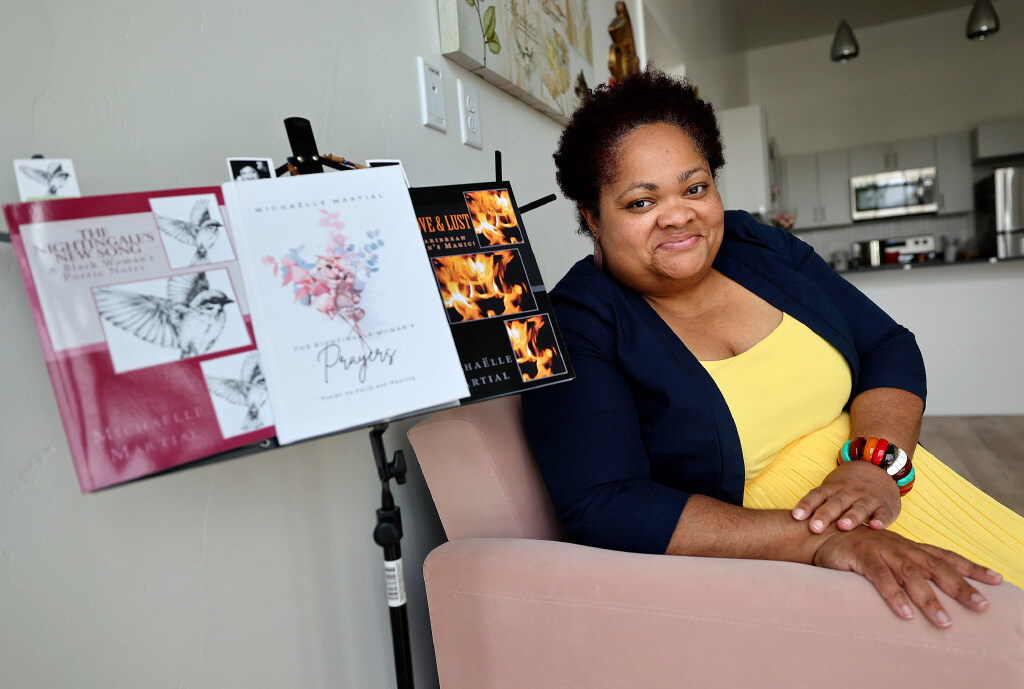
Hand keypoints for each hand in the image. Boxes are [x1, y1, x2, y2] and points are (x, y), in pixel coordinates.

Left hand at [792, 460, 899, 532]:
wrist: (879, 468)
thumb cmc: (848, 487)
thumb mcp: (832, 490)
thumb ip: (818, 504)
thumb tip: (792, 522)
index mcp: (834, 488)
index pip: (817, 495)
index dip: (806, 505)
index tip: (796, 517)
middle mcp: (850, 492)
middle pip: (836, 503)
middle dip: (824, 515)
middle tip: (814, 528)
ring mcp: (869, 498)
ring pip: (859, 507)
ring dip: (851, 517)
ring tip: (842, 526)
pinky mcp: (886, 506)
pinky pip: (883, 513)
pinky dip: (880, 520)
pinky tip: (875, 527)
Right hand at [813, 526, 1002, 627]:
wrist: (819, 534)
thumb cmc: (856, 550)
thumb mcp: (886, 556)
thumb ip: (907, 569)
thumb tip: (932, 590)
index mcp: (909, 547)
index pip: (946, 556)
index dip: (971, 567)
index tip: (996, 580)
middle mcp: (900, 547)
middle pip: (936, 567)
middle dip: (961, 586)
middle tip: (981, 605)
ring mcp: (881, 550)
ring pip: (911, 576)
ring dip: (929, 600)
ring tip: (944, 622)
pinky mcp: (861, 557)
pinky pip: (880, 578)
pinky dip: (893, 596)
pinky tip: (905, 614)